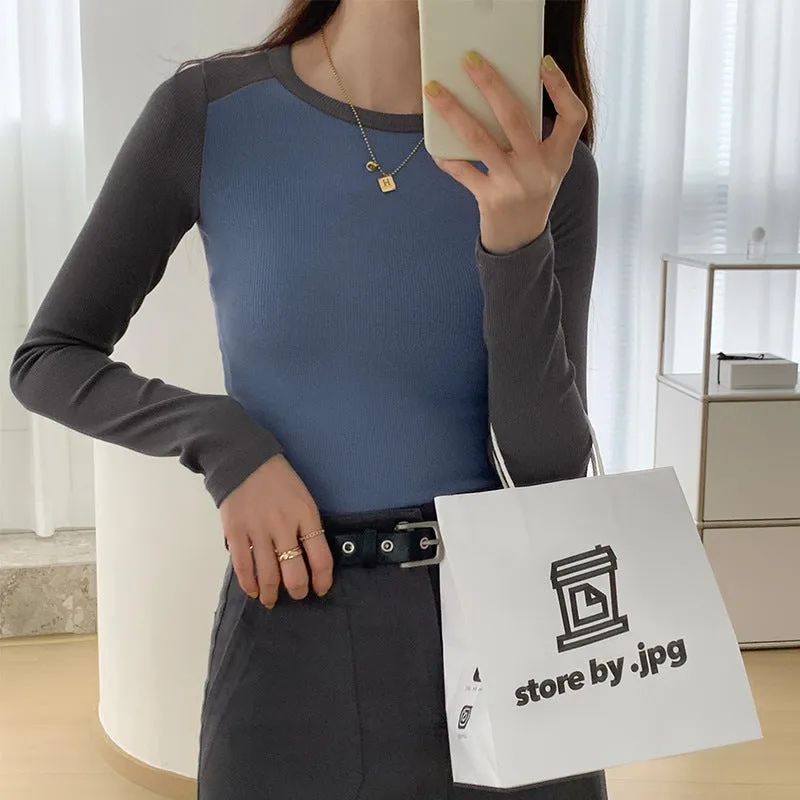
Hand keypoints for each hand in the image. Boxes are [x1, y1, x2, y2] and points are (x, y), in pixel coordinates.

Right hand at [220, 454, 332, 608]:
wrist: (244, 459)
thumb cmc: (279, 480)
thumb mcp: (304, 498)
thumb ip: (307, 526)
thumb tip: (311, 558)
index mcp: (306, 515)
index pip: (321, 557)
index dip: (323, 580)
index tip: (320, 589)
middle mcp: (284, 526)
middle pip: (295, 573)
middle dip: (298, 591)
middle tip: (297, 595)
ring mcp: (258, 530)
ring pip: (268, 575)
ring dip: (272, 593)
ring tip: (272, 599)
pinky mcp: (235, 532)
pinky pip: (243, 566)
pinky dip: (249, 584)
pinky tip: (253, 590)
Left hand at [425, 53, 587, 254]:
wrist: (521, 239)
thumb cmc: (531, 191)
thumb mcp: (546, 165)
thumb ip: (535, 135)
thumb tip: (498, 93)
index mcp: (559, 156)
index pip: (573, 117)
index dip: (561, 89)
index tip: (544, 63)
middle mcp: (539, 168)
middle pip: (514, 117)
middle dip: (490, 84)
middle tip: (469, 60)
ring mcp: (514, 183)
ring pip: (480, 138)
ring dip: (454, 111)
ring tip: (434, 90)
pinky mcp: (491, 198)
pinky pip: (463, 171)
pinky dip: (447, 157)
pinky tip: (434, 145)